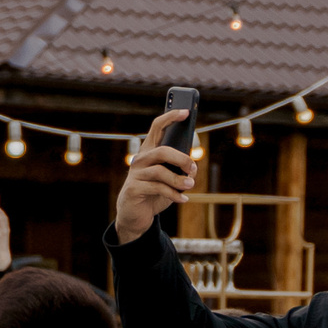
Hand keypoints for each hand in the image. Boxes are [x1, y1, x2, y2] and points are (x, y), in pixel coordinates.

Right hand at [114, 112, 195, 243]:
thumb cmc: (155, 193)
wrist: (135, 215)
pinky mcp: (134, 189)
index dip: (170, 117)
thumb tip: (192, 166)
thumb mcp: (170, 179)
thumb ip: (180, 169)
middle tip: (192, 168)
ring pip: (161, 172)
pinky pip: (158, 189)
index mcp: (149, 151)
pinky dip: (174, 195)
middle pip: (163, 150)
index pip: (157, 127)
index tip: (186, 112)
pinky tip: (183, 199)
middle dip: (182, 158)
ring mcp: (136, 174)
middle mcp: (140, 159)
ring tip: (190, 185)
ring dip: (179, 180)